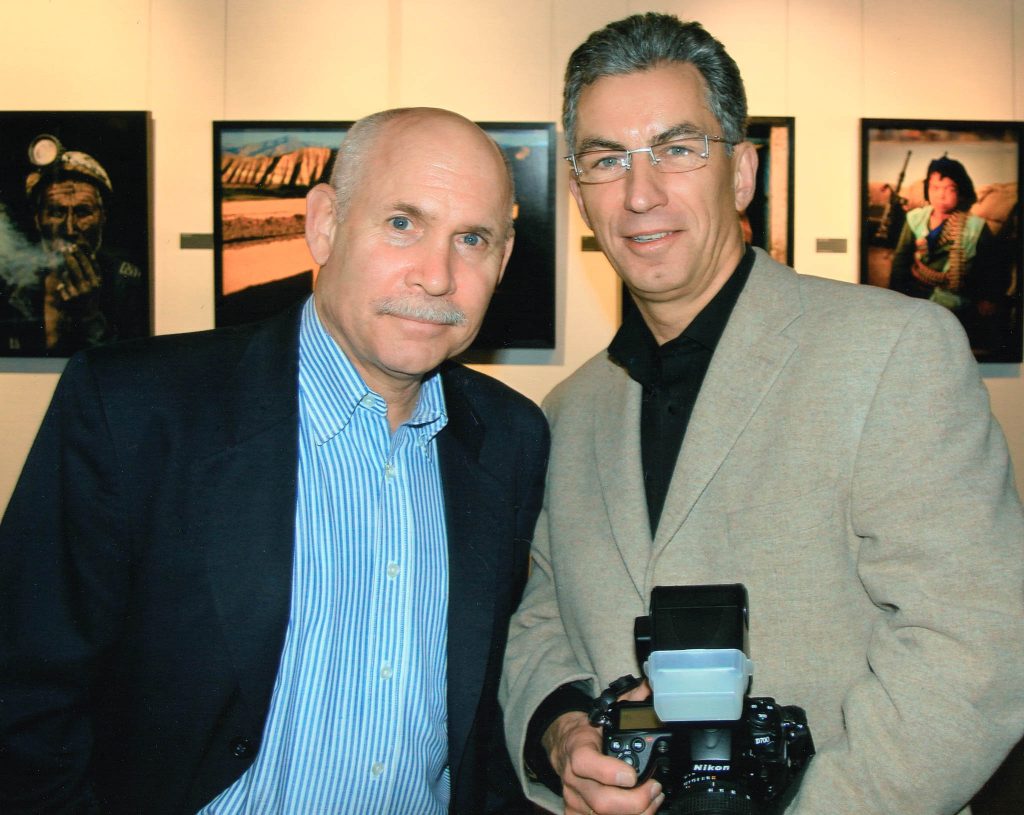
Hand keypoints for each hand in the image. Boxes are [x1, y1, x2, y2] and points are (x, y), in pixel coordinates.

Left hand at [49, 248, 101, 302]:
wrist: (86, 316)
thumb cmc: (90, 296)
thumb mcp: (96, 285)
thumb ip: (92, 272)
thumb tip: (88, 254)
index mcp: (97, 282)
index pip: (90, 264)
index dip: (82, 253)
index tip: (75, 245)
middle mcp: (90, 287)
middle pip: (78, 267)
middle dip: (70, 256)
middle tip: (64, 248)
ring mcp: (80, 293)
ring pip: (69, 274)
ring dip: (64, 266)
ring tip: (62, 260)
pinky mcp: (70, 298)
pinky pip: (62, 284)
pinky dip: (61, 281)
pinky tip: (62, 280)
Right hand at [543, 681, 663, 814]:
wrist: (564, 747)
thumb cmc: (587, 734)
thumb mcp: (604, 713)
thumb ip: (628, 700)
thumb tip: (650, 685)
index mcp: (577, 748)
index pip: (584, 762)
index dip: (608, 772)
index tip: (632, 775)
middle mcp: (572, 777)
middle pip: (601, 801)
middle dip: (636, 801)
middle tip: (655, 789)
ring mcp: (574, 799)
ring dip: (637, 813)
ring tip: (654, 799)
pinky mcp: (576, 813)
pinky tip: (640, 811)